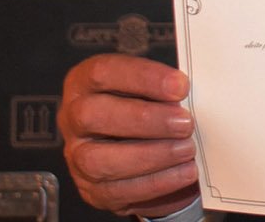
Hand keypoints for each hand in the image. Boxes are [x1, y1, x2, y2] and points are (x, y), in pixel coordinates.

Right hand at [60, 54, 199, 216]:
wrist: (144, 149)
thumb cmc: (149, 106)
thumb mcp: (151, 88)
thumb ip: (165, 87)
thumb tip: (191, 91)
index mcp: (84, 82)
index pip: (104, 72)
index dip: (143, 78)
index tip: (180, 87)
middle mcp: (73, 118)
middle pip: (93, 115)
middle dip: (145, 120)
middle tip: (185, 123)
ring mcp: (77, 156)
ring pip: (99, 159)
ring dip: (150, 155)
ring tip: (187, 150)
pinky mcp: (91, 189)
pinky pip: (116, 191)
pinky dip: (155, 182)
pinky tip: (183, 172)